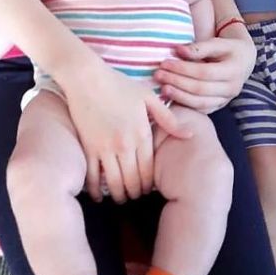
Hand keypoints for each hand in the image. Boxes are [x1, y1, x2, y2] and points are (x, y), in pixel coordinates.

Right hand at [63, 61, 192, 204]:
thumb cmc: (118, 85)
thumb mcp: (148, 97)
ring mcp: (104, 147)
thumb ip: (168, 119)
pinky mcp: (88, 147)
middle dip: (136, 193)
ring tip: (121, 197)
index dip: (149, 184)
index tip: (148, 188)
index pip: (149, 170)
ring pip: (115, 183)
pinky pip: (92, 176)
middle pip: (133, 181)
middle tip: (136, 196)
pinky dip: (97, 190)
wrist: (86, 77)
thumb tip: (189, 134)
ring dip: (119, 195)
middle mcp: (124, 144)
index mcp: (141, 133)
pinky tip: (99, 196)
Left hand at [154, 26, 255, 113]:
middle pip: (200, 88)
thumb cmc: (228, 49)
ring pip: (200, 102)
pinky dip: (185, 104)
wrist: (243, 62)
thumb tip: (178, 50)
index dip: (183, 69)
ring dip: (178, 96)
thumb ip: (199, 47)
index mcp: (233, 70)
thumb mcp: (218, 43)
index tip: (165, 63)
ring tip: (162, 88)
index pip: (204, 72)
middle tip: (158, 75)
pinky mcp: (219, 106)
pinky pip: (200, 109)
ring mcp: (226, 100)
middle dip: (177, 82)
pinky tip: (171, 98)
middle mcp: (232, 88)